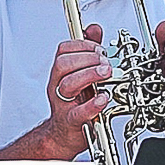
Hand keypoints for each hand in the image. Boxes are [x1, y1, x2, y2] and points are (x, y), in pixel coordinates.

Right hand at [43, 29, 111, 157]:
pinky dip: (93, 104)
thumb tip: (93, 30)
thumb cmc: (74, 104)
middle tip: (105, 63)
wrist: (65, 134)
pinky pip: (79, 112)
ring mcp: (64, 103)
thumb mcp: (80, 73)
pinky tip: (103, 98)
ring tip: (106, 74)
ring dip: (89, 75)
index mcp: (60, 73)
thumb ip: (87, 50)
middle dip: (87, 59)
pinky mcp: (73, 121)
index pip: (63, 50)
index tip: (99, 49)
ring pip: (68, 85)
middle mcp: (59, 86)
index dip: (83, 45)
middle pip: (63, 65)